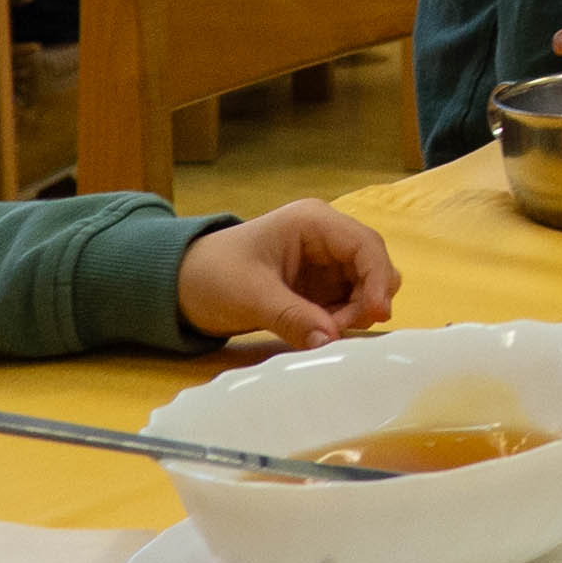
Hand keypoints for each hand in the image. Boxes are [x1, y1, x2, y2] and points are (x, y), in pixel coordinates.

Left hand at [179, 201, 398, 343]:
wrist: (183, 285)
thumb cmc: (213, 276)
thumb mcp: (250, 296)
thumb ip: (292, 316)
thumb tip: (330, 340)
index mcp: (312, 222)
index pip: (364, 244)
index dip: (378, 278)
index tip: (378, 314)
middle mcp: (326, 237)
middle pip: (372, 265)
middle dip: (366, 299)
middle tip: (341, 330)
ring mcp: (325, 262)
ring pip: (365, 286)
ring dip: (356, 312)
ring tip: (325, 332)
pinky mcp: (320, 285)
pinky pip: (349, 302)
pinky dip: (343, 319)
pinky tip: (322, 331)